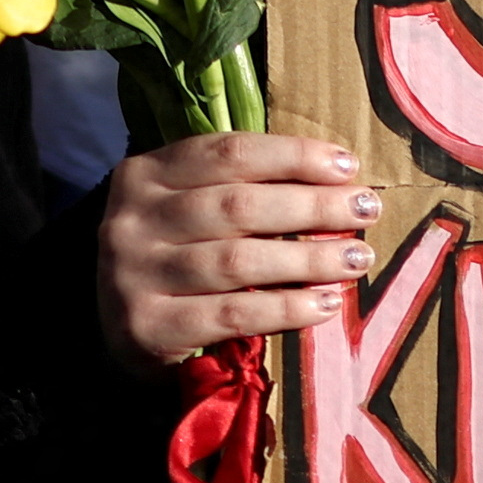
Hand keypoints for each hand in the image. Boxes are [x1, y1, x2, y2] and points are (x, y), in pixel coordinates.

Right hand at [99, 133, 379, 374]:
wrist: (115, 329)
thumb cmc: (173, 256)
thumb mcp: (189, 207)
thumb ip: (240, 187)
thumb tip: (337, 179)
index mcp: (145, 173)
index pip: (229, 153)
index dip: (293, 156)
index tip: (349, 165)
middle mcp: (133, 220)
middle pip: (238, 206)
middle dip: (313, 206)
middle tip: (367, 210)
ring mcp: (134, 275)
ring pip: (239, 261)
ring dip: (309, 259)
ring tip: (356, 258)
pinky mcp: (147, 328)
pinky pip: (232, 315)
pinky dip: (286, 309)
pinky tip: (324, 304)